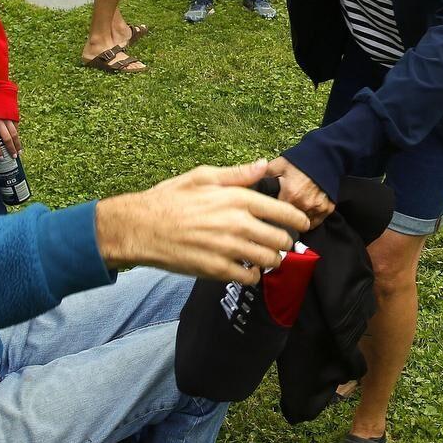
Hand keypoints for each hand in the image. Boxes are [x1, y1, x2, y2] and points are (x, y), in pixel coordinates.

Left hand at [0, 119, 20, 158]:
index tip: (1, 158)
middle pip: (7, 139)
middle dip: (11, 149)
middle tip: (14, 157)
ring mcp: (7, 118)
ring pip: (14, 134)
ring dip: (17, 144)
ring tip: (19, 152)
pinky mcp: (12, 115)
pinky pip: (16, 127)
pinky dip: (17, 134)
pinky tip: (17, 140)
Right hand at [95, 159, 310, 283]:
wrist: (141, 227)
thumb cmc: (170, 199)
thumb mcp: (202, 176)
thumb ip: (237, 174)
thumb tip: (263, 165)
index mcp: (237, 198)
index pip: (284, 212)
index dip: (298, 220)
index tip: (302, 224)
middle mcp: (238, 224)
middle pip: (281, 240)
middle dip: (284, 242)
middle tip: (279, 242)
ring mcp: (228, 249)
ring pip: (269, 260)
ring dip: (271, 260)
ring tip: (265, 256)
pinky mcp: (217, 269)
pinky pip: (249, 277)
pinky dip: (253, 275)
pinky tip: (247, 269)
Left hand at [267, 156, 333, 228]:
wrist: (324, 156)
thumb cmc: (299, 161)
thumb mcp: (278, 165)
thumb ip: (262, 177)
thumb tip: (247, 187)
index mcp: (290, 195)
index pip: (276, 215)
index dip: (271, 214)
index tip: (267, 214)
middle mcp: (305, 204)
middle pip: (290, 222)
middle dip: (284, 219)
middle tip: (280, 212)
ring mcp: (318, 208)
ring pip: (303, 224)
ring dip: (297, 219)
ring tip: (293, 210)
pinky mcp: (327, 209)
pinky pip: (315, 222)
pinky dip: (309, 218)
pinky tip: (304, 209)